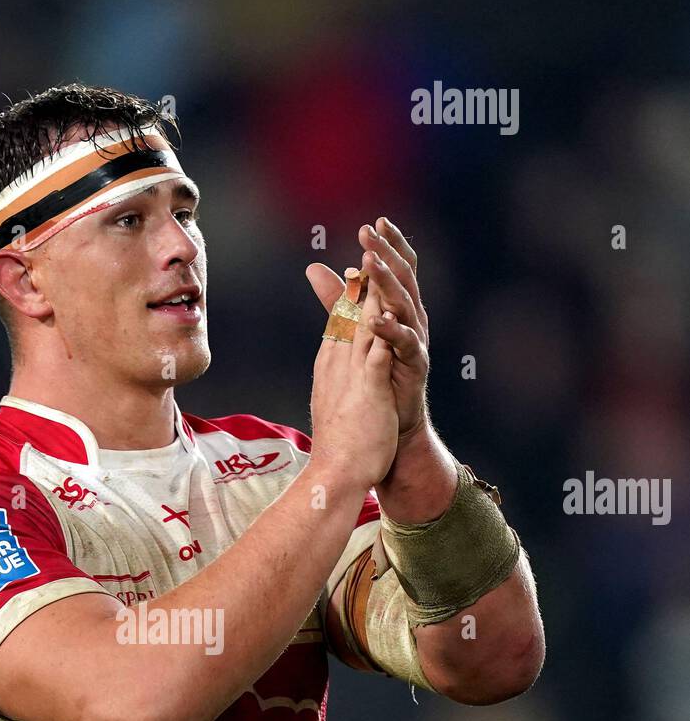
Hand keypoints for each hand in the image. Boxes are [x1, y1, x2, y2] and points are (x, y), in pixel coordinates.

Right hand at [305, 269, 398, 491]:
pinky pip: (376, 351)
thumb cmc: (338, 444)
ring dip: (372, 292)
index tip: (359, 270)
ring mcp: (351, 375)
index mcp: (331, 366)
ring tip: (378, 262)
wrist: (334, 474)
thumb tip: (336, 364)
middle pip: (349, 313)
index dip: (351, 293)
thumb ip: (337, 378)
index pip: (340, 321)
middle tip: (369, 247)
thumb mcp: (336, 401)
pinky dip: (382, 328)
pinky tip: (390, 308)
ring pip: (362, 325)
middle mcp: (337, 364)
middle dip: (361, 280)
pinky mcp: (368, 389)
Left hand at [308, 216, 429, 441]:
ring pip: (405, 305)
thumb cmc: (378, 372)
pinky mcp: (415, 365)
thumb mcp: (354, 328)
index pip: (399, 268)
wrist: (392, 420)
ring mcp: (416, 340)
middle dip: (387, 254)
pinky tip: (376, 319)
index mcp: (400, 307)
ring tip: (370, 264)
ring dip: (387, 283)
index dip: (390, 245)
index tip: (375, 222)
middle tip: (369, 234)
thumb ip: (338, 299)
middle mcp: (412, 318)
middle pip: (403, 278)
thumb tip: (315, 267)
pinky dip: (391, 331)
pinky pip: (405, 344)